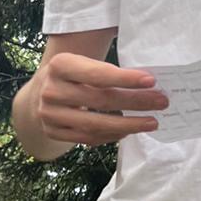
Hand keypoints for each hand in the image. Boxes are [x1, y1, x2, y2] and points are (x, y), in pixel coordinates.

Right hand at [33, 53, 167, 147]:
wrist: (38, 94)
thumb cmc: (72, 75)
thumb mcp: (81, 63)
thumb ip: (107, 70)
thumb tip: (148, 83)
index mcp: (60, 65)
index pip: (98, 74)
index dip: (125, 79)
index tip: (151, 81)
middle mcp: (51, 90)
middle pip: (101, 100)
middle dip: (135, 102)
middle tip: (161, 102)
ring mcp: (50, 114)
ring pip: (96, 123)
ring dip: (128, 125)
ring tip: (151, 122)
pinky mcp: (53, 132)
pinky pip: (89, 138)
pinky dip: (112, 135)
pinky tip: (129, 130)